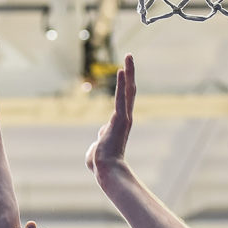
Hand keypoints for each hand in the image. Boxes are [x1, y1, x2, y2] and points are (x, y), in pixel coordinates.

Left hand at [85, 54, 135, 176]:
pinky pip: (121, 97)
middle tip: (129, 57)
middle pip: (129, 91)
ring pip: (128, 90)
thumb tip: (100, 134)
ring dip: (129, 72)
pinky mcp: (120, 119)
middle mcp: (124, 118)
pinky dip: (122, 84)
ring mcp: (124, 118)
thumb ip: (100, 137)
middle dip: (130, 73)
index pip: (122, 101)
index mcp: (118, 124)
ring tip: (129, 56)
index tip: (123, 73)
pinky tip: (122, 69)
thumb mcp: (97, 147)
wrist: (106, 171)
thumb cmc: (100, 163)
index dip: (123, 86)